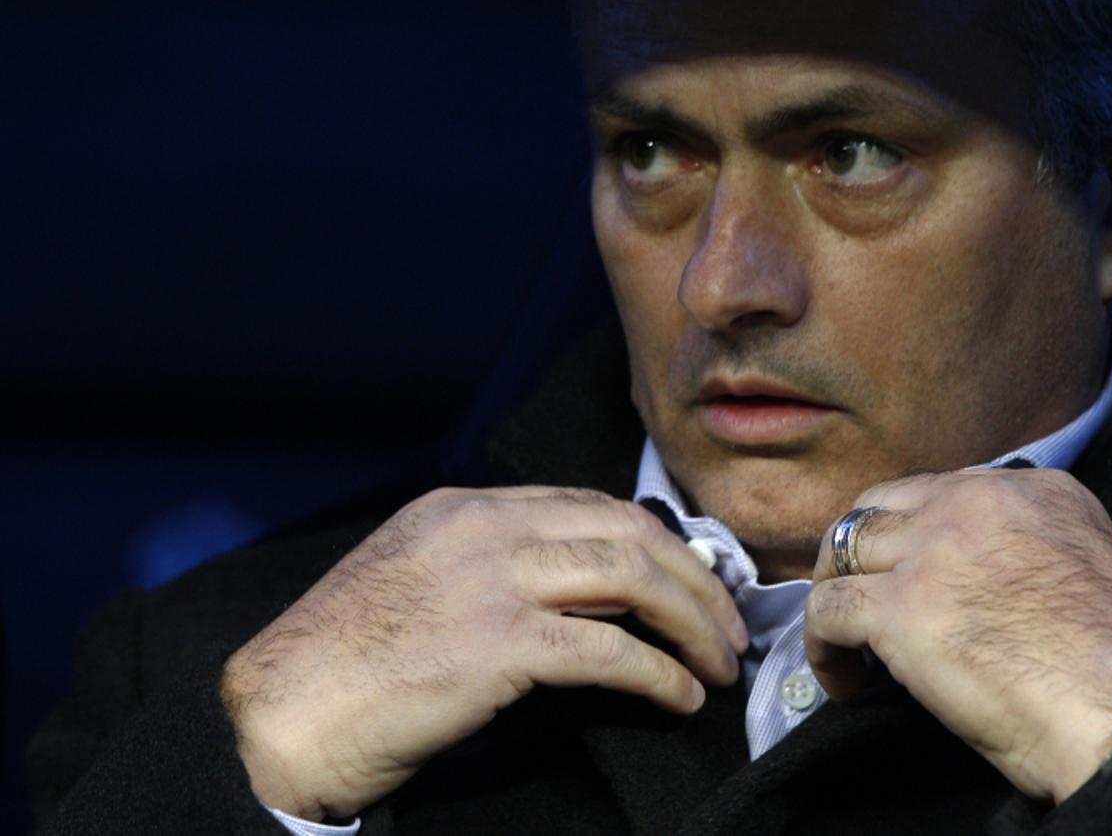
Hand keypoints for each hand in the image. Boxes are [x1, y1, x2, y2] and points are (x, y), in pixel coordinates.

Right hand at [221, 486, 746, 820]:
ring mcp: (492, 579)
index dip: (658, 542)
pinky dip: (658, 674)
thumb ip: (493, 567)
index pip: (591, 504)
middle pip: (628, 531)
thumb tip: (581, 594)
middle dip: (694, 578)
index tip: (693, 578)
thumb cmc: (347, 657)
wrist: (282, 709)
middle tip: (728, 624)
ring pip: (633, 577)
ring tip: (720, 661)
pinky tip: (679, 697)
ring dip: (692, 622)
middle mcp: (485, 526)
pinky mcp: (497, 643)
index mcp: (466, 507)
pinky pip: (609, 651)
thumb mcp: (420, 581)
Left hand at [803, 469, 1111, 802]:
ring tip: (842, 639)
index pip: (939, 490)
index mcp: (1033, 489)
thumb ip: (1027, 546)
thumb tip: (973, 577)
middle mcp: (976, 501)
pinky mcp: (899, 603)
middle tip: (856, 594)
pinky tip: (844, 681)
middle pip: (879, 504)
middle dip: (858, 550)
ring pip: (843, 547)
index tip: (908, 572)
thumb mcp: (1082, 563)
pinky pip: (829, 608)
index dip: (911, 532)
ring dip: (833, 591)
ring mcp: (932, 548)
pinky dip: (822, 646)